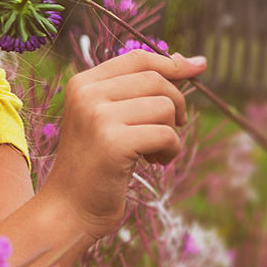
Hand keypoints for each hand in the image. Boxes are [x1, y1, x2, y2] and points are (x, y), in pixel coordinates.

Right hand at [41, 50, 205, 237]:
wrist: (68, 208)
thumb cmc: (95, 165)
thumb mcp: (108, 119)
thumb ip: (138, 90)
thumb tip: (189, 61)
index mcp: (82, 84)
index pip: (137, 59)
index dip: (172, 63)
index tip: (198, 67)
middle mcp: (87, 94)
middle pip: (156, 80)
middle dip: (176, 103)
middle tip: (172, 128)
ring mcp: (98, 117)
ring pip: (165, 106)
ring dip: (172, 132)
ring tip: (155, 152)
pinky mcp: (113, 142)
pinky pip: (167, 135)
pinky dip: (171, 151)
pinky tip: (155, 163)